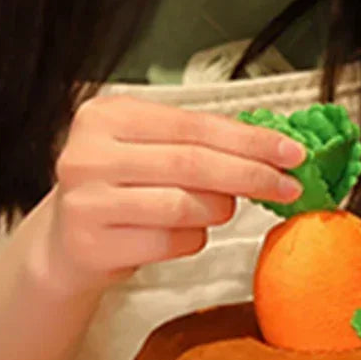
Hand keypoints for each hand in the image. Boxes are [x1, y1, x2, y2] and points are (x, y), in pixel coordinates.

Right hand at [40, 95, 305, 295]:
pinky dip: (192, 239)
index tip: (292, 153)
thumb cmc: (122, 191)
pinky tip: (183, 232)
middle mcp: (90, 154)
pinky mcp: (93, 243)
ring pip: (186, 206)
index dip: (252, 141)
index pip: (197, 125)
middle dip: (252, 176)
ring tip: (217, 210)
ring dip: (218, 211)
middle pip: (195, 163)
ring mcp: (87, 200)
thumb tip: (275, 147)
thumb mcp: (152, 150)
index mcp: (109, 116)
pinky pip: (172, 242)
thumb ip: (203, 143)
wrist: (68, 242)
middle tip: (289, 186)